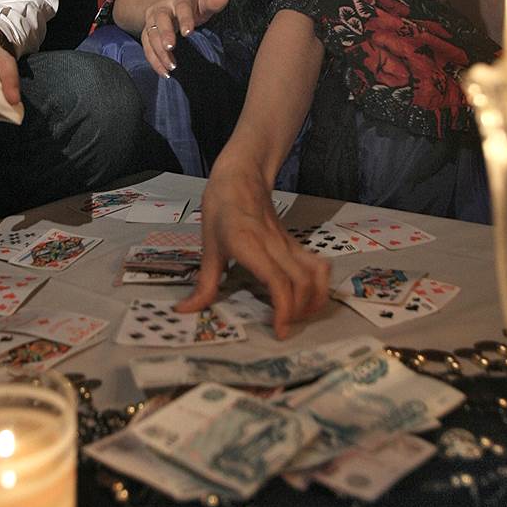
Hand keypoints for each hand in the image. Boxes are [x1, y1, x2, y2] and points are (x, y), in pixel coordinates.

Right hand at [141, 0, 228, 77]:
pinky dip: (155, 62)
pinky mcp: (146, 36)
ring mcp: (152, 23)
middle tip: (171, 47)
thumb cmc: (188, 8)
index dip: (184, 19)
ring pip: (152, 36)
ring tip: (171, 66)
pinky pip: (147, 49)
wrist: (164, 6)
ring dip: (160, 52)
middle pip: (161, 20)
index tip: (188, 32)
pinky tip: (165, 72)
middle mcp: (162, 10)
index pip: (181, 8)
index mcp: (178, 0)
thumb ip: (213, 3)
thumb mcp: (201, 3)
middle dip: (165, 34)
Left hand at [175, 165, 330, 338]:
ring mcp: (288, 244)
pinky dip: (320, 284)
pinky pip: (317, 264)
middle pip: (301, 282)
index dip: (283, 308)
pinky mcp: (295, 244)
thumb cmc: (221, 209)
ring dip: (314, 299)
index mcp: (249, 246)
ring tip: (300, 316)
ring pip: (316, 273)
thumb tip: (185, 310)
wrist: (241, 177)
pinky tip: (309, 297)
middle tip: (285, 327)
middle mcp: (274, 245)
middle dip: (298, 311)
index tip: (280, 329)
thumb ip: (203, 284)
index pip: (278, 280)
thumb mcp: (208, 247)